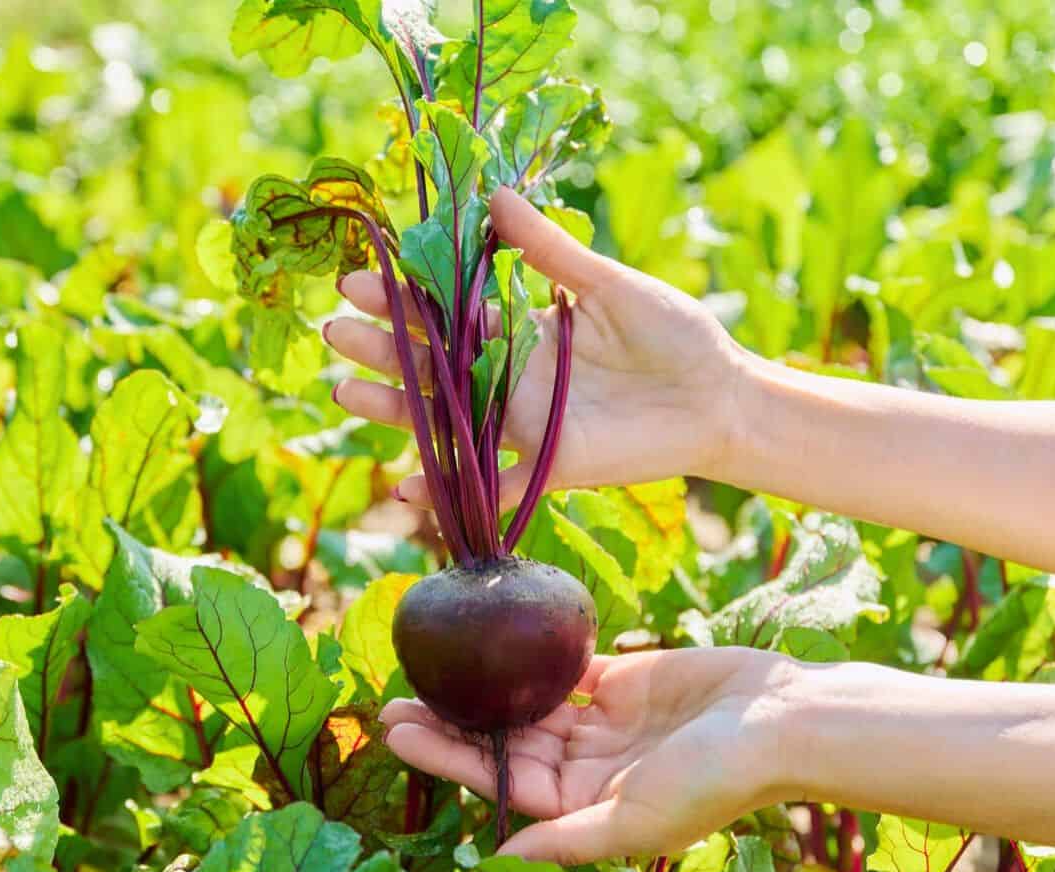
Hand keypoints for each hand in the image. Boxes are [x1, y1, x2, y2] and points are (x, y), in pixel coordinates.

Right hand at [325, 187, 749, 508]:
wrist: (718, 394)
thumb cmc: (671, 334)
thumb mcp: (608, 284)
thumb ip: (549, 249)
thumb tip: (495, 195)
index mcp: (518, 330)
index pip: (445, 312)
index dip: (401, 297)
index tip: (358, 278)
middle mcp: (507, 378)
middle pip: (430, 365)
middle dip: (381, 347)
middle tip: (336, 329)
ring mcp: (522, 425)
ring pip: (443, 420)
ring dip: (393, 408)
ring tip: (344, 391)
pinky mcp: (547, 465)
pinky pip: (489, 486)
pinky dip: (450, 492)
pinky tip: (405, 491)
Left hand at [379, 647, 797, 864]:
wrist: (780, 720)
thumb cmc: (716, 779)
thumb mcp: (636, 821)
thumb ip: (565, 838)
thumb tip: (496, 855)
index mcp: (585, 808)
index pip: (500, 782)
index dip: (448, 757)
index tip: (399, 731)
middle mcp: (586, 768)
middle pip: (503, 743)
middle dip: (450, 723)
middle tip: (391, 700)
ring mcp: (602, 722)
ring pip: (524, 703)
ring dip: (480, 688)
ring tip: (428, 665)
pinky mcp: (621, 679)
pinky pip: (563, 666)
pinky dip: (528, 655)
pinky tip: (489, 638)